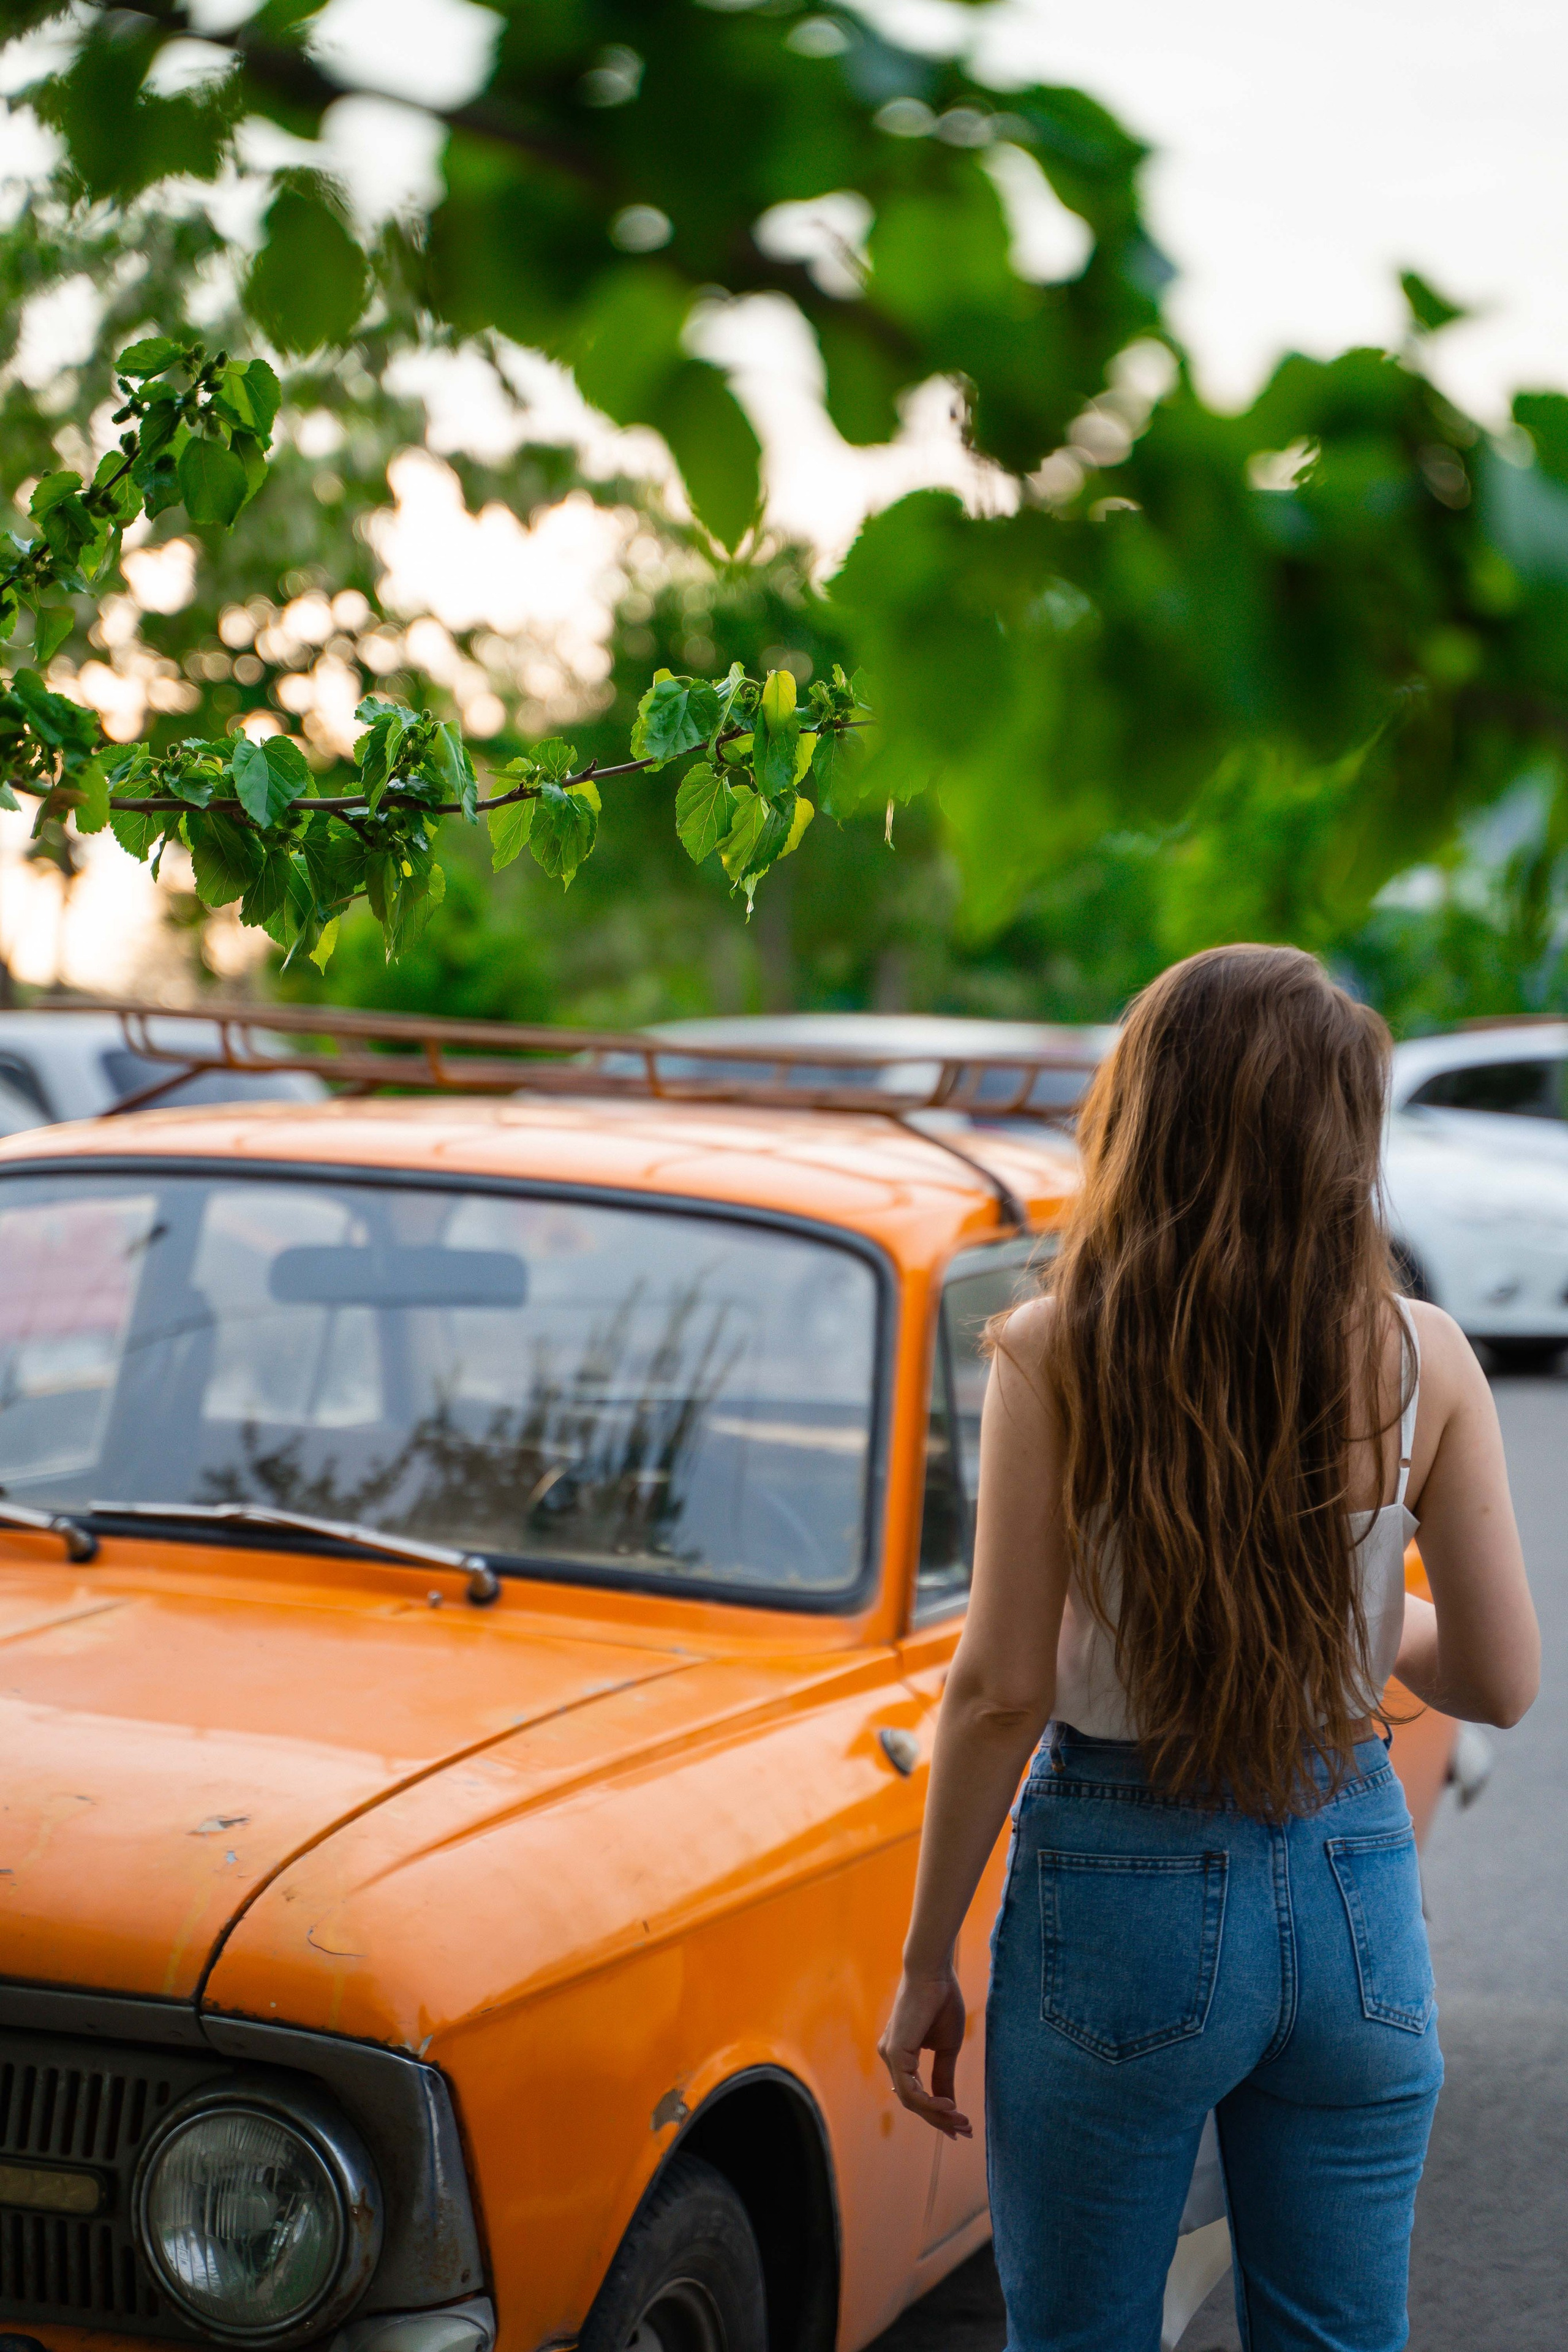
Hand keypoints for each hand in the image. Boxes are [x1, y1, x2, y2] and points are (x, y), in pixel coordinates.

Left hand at [877, 1967, 971, 2137]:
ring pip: (910, 2101)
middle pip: (913, 2102)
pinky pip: (909, 2090)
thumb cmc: (941, 2001)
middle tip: (965, 2130)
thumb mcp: (947, 2047)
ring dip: (937, 2115)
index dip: (937, 2113)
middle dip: (940, 2119)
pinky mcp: (894, 2052)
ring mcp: (889, 2055)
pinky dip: (929, 2103)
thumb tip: (948, 2105)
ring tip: (961, 2120)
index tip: (959, 2126)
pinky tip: (949, 2106)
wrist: (934, 1972)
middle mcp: (891, 2057)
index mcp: (901, 2055)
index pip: (916, 2093)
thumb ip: (943, 2076)